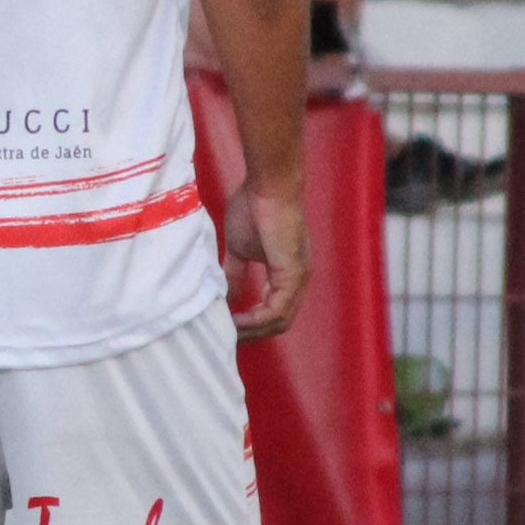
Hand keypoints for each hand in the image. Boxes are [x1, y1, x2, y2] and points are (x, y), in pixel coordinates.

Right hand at [225, 175, 308, 340]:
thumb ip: (235, 273)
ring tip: (228, 332)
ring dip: (252, 331)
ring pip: (279, 322)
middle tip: (227, 338)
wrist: (268, 186)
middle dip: (252, 334)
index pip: (273, 310)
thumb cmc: (255, 207)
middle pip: (278, 323)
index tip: (227, 328)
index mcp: (287, 273)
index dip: (251, 323)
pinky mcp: (293, 275)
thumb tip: (226, 295)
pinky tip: (236, 321)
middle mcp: (297, 280)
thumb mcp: (239, 249)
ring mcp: (298, 279)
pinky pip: (276, 311)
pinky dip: (255, 320)